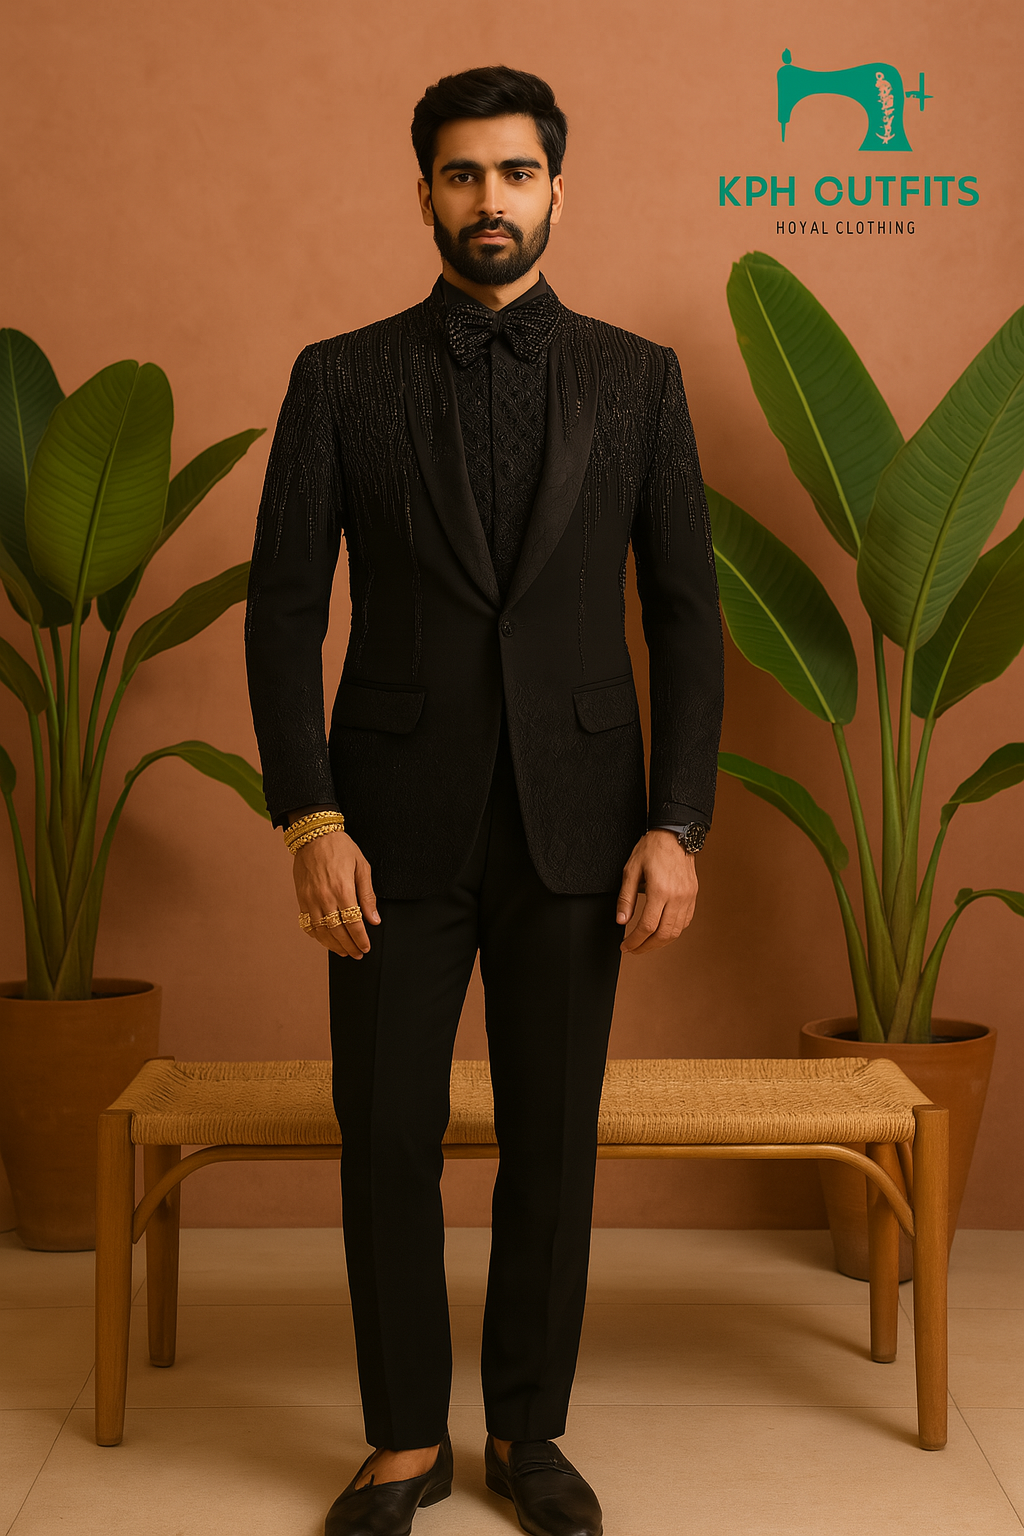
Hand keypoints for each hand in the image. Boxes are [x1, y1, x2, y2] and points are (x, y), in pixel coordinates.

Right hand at [292, 830, 379, 959]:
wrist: (313, 835)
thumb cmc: (340, 847)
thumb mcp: (362, 867)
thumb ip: (368, 895)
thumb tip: (374, 920)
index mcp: (343, 889)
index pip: (353, 924)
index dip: (360, 939)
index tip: (366, 948)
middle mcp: (325, 898)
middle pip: (338, 932)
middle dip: (349, 946)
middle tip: (357, 954)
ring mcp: (311, 899)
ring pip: (321, 932)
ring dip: (333, 946)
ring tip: (344, 952)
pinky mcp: (301, 898)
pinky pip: (308, 924)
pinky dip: (317, 936)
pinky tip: (326, 940)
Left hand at [616, 829, 697, 955]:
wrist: (675, 834)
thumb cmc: (652, 849)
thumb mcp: (631, 870)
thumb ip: (626, 898)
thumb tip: (621, 920)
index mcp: (660, 890)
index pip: (647, 927)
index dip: (634, 941)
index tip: (625, 946)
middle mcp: (677, 897)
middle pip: (663, 934)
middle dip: (646, 947)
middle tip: (633, 950)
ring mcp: (688, 897)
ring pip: (676, 931)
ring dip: (660, 943)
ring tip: (646, 944)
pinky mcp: (693, 896)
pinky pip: (685, 922)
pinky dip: (673, 931)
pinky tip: (662, 931)